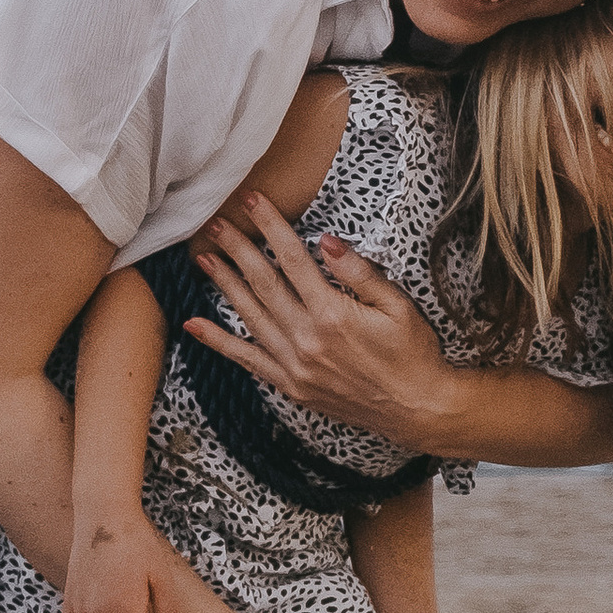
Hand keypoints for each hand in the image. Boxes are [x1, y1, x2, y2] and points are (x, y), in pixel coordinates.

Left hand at [185, 197, 455, 449]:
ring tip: (203, 258)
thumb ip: (360, 273)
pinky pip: (247, 360)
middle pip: (263, 283)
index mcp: (334, 314)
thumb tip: (327, 241)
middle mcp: (307, 339)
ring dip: (224, 284)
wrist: (418, 409)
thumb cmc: (414, 354)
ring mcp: (295, 366)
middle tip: (216, 224)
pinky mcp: (291, 386)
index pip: (294, 259)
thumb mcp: (398, 306)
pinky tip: (195, 325)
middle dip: (238, 249)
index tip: (254, 202)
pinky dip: (219, 342)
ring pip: (250, 315)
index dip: (272, 227)